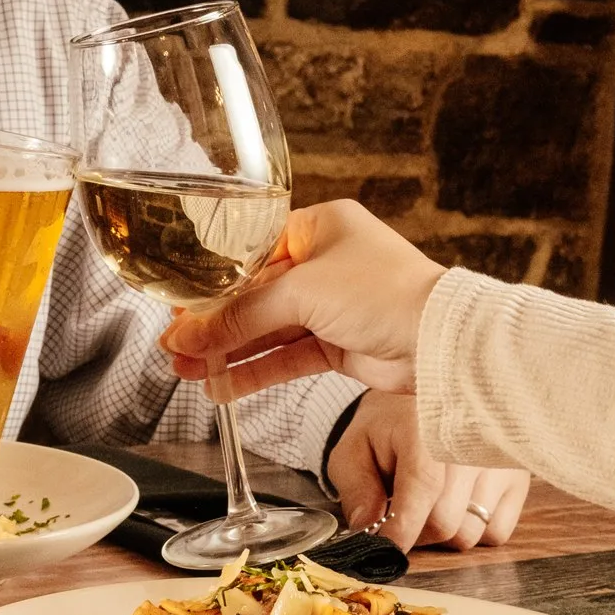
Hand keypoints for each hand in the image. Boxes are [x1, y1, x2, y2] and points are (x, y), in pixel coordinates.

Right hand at [159, 199, 445, 397]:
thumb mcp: (302, 292)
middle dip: (212, 324)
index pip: (249, 254)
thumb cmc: (387, 294)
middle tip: (176, 345)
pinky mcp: (336, 345)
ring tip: (187, 370)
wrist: (439, 342)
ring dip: (226, 351)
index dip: (211, 284)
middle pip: (252, 296)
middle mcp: (324, 265)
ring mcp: (330, 307)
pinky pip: (283, 358)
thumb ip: (241, 315)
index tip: (180, 307)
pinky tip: (221, 386)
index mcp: (319, 228)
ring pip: (265, 330)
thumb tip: (191, 334)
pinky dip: (252, 373)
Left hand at [330, 391, 527, 550]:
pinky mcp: (519, 478)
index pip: (422, 488)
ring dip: (443, 534)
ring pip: (470, 533)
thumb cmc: (387, 430)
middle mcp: (472, 441)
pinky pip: (496, 532)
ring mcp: (501, 461)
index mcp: (426, 425)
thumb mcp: (354, 451)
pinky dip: (472, 530)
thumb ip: (356, 491)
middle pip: (445, 523)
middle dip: (416, 533)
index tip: (385, 548)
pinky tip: (456, 506)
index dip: (402, 529)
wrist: (426, 401)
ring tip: (428, 506)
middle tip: (400, 517)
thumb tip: (368, 531)